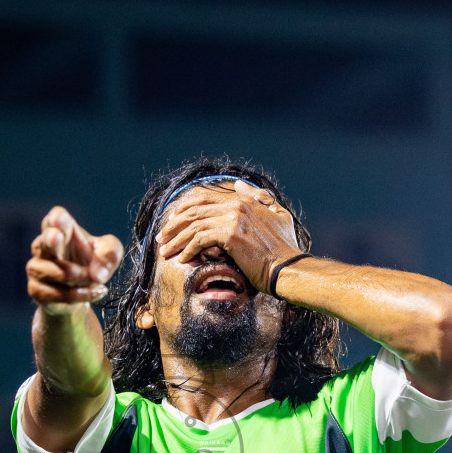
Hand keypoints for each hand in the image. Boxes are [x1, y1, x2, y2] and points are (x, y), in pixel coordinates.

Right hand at [26, 207, 122, 312]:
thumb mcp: (109, 254)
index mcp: (61, 230)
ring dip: (83, 279)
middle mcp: (43, 246)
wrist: (80, 295)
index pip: (56, 219)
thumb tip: (98, 275)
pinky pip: (60, 294)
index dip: (57, 219)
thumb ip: (110, 254)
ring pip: (61, 273)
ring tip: (97, 282)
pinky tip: (94, 292)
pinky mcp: (35, 289)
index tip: (59, 218)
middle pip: (45, 241)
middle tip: (56, 237)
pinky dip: (81, 295)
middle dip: (51, 239)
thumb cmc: (92, 265)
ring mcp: (36, 267)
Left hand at [154, 179, 302, 293]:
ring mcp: (233, 218)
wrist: (289, 267)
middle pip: (194, 210)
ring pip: (193, 225)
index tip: (172, 224)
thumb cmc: (284, 248)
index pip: (203, 198)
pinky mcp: (230, 235)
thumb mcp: (277, 215)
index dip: (183, 210)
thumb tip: (239, 184)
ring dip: (175, 239)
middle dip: (173, 225)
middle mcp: (236, 205)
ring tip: (165, 251)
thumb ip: (258, 198)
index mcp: (243, 200)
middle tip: (162, 238)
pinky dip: (188, 250)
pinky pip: (200, 240)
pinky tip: (182, 259)